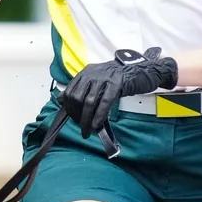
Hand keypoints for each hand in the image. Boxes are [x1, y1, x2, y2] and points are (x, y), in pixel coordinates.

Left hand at [60, 47, 179, 148]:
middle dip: (76, 115)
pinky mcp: (117, 84)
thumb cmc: (118, 78)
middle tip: (81, 127)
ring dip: (86, 119)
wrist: (140, 71)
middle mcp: (92, 74)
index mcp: (86, 72)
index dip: (68, 107)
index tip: (72, 119)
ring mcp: (105, 78)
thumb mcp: (97, 80)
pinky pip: (105, 102)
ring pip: (89, 101)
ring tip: (87, 131)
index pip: (69, 91)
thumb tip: (61, 100)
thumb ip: (81, 88)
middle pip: (77, 97)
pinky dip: (99, 115)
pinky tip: (96, 124)